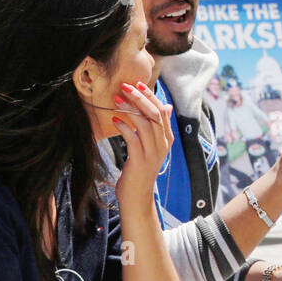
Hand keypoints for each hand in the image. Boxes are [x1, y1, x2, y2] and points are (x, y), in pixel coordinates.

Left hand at [111, 81, 174, 207]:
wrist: (137, 197)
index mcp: (167, 138)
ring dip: (129, 109)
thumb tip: (167, 106)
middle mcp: (163, 144)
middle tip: (125, 86)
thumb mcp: (152, 146)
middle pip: (155, 114)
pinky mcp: (140, 161)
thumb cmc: (141, 169)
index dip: (150, 96)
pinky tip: (115, 120)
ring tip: (116, 99)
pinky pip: (133, 140)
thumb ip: (158, 127)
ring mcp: (153, 153)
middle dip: (140, 98)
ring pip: (145, 124)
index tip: (138, 83)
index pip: (161, 111)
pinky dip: (124, 127)